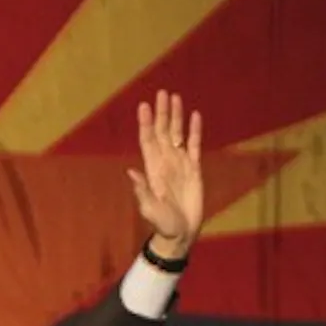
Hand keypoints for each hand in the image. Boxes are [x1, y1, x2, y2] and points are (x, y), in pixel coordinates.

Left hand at [129, 90, 203, 257]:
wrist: (180, 233)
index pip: (147, 140)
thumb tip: (130, 172)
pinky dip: (194, 131)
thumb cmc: (162, 223)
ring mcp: (180, 164)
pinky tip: (194, 116)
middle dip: (161, 113)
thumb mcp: (149, 208)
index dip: (145, 123)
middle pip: (162, 131)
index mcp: (152, 168)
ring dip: (176, 116)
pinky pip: (195, 145)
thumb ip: (142, 190)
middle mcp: (165, 162)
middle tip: (161, 93)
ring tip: (175, 97)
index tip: (143, 105)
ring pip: (177, 134)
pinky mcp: (194, 169)